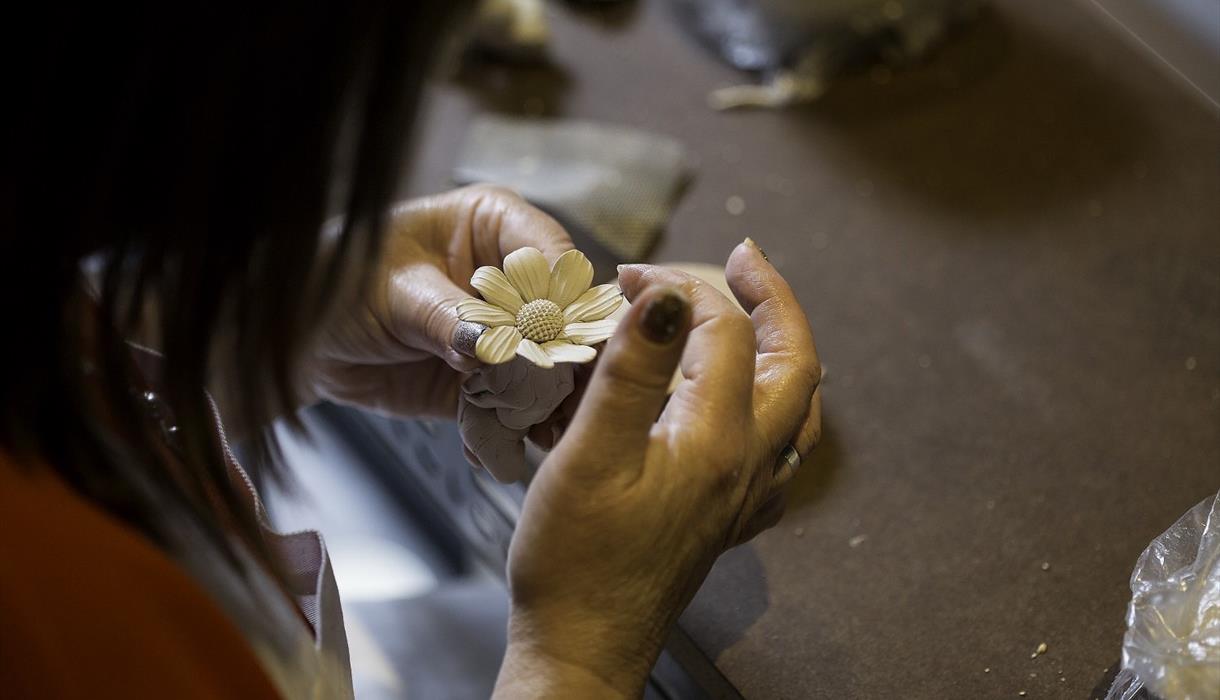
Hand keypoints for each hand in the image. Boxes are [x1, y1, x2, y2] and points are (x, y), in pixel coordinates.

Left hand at [307, 185, 572, 417]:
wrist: (308, 341)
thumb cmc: (343, 285)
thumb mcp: (394, 293)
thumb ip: (445, 316)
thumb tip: (487, 345)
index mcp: (497, 224)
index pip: (550, 253)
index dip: (560, 292)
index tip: (557, 331)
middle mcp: (513, 277)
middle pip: (565, 313)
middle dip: (567, 355)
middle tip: (564, 389)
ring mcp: (508, 331)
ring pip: (553, 365)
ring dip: (551, 400)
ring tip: (545, 427)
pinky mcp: (495, 378)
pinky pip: (519, 404)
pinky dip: (517, 427)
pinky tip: (512, 442)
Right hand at [496, 240, 821, 696]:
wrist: (582, 645)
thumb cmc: (577, 558)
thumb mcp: (590, 454)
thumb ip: (634, 371)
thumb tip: (667, 298)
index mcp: (719, 440)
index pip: (723, 332)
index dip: (679, 290)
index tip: (627, 281)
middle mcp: (749, 465)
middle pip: (795, 362)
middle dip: (773, 299)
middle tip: (743, 258)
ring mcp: (745, 496)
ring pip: (798, 406)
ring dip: (783, 350)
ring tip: (756, 316)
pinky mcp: (727, 518)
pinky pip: (781, 451)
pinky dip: (775, 407)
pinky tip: (747, 408)